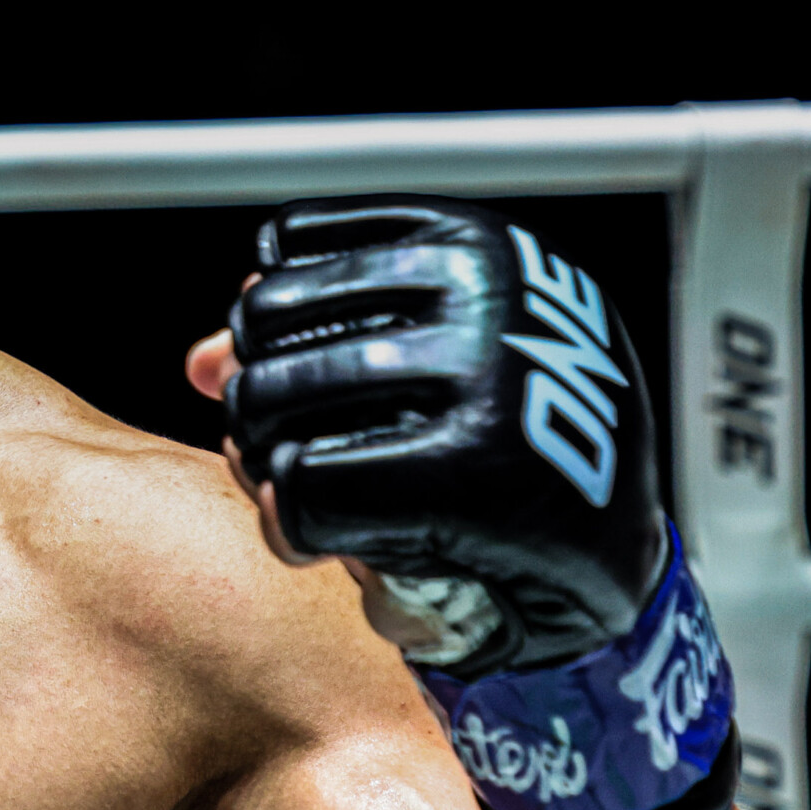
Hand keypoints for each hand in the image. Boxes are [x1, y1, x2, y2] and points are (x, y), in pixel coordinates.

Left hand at [186, 196, 666, 677]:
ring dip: (260, 464)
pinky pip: (300, 491)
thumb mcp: (427, 364)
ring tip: (300, 494)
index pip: (288, 251)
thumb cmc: (510, 452)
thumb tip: (199, 362)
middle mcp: (480, 295)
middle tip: (285, 452)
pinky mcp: (466, 473)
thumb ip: (309, 341)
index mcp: (476, 244)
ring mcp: (478, 377)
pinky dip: (288, 525)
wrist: (611, 565)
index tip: (301, 378)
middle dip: (252, 400)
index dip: (269, 326)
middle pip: (263, 328)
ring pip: (268, 405)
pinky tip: (318, 542)